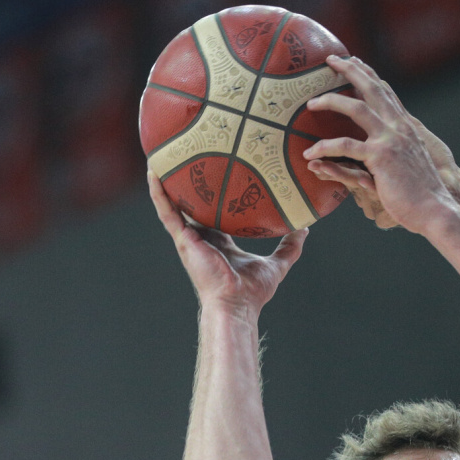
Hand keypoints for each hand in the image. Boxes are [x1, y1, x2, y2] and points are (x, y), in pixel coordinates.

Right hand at [149, 170, 306, 314]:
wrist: (237, 305)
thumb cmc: (252, 291)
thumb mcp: (277, 264)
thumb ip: (290, 246)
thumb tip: (305, 228)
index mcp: (219, 241)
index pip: (213, 211)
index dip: (212, 193)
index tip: (216, 171)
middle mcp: (202, 237)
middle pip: (191, 203)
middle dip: (186, 182)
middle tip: (186, 154)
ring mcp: (190, 237)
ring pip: (172, 203)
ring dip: (164, 181)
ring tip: (161, 155)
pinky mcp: (183, 239)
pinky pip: (166, 211)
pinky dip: (158, 192)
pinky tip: (154, 172)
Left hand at [303, 56, 459, 233]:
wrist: (435, 208)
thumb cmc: (420, 193)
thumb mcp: (409, 164)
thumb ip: (394, 151)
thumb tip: (377, 151)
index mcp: (405, 126)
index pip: (385, 91)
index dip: (368, 73)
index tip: (353, 60)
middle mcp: (399, 127)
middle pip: (372, 88)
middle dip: (350, 69)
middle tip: (330, 60)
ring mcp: (390, 140)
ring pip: (356, 108)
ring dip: (331, 101)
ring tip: (310, 103)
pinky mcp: (380, 158)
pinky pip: (346, 146)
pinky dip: (325, 148)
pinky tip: (310, 154)